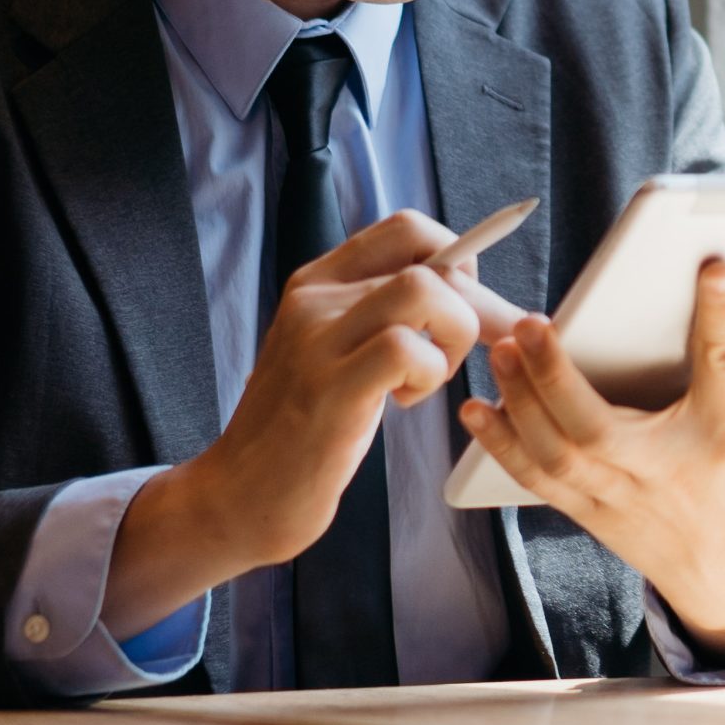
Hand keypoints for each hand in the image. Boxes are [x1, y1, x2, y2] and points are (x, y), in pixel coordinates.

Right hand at [103, 209, 484, 638]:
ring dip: (453, 336)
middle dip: (478, 307)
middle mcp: (314, 298)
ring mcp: (317, 340)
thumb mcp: (340, 351)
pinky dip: (429, 372)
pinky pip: (406, 348)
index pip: (408, 228)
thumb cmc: (306, 428)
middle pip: (430, 262)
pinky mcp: (328, 388)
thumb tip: (472, 288)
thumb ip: (386, 313)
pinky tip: (405, 401)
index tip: (465, 306)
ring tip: (428, 377)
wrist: (238, 496)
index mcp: (319, 282)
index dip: (457, 259)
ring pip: (425, 292)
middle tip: (486, 349)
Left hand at [460, 259, 724, 660]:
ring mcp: (621, 496)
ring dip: (522, 399)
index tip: (715, 265)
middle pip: (601, 427)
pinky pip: (536, 477)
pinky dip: (502, 442)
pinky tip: (478, 404)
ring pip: (557, 451)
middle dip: (560, 375)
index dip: (722, 316)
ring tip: (502, 346)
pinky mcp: (589, 510)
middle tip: (533, 321)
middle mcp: (668, 471)